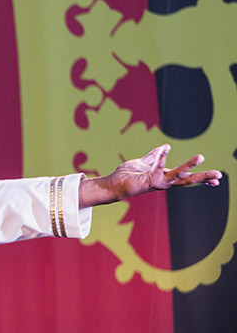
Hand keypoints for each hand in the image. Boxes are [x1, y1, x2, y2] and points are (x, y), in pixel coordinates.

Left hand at [80, 144, 222, 207]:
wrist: (112, 185)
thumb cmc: (126, 176)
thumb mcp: (142, 163)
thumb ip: (153, 156)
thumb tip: (164, 147)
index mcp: (164, 177)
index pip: (186, 176)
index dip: (201, 177)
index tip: (217, 181)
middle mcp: (163, 182)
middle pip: (188, 180)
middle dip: (204, 178)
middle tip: (220, 176)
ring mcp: (157, 182)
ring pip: (177, 175)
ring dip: (189, 166)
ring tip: (201, 157)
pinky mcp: (148, 180)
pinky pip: (157, 166)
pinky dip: (160, 157)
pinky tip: (165, 148)